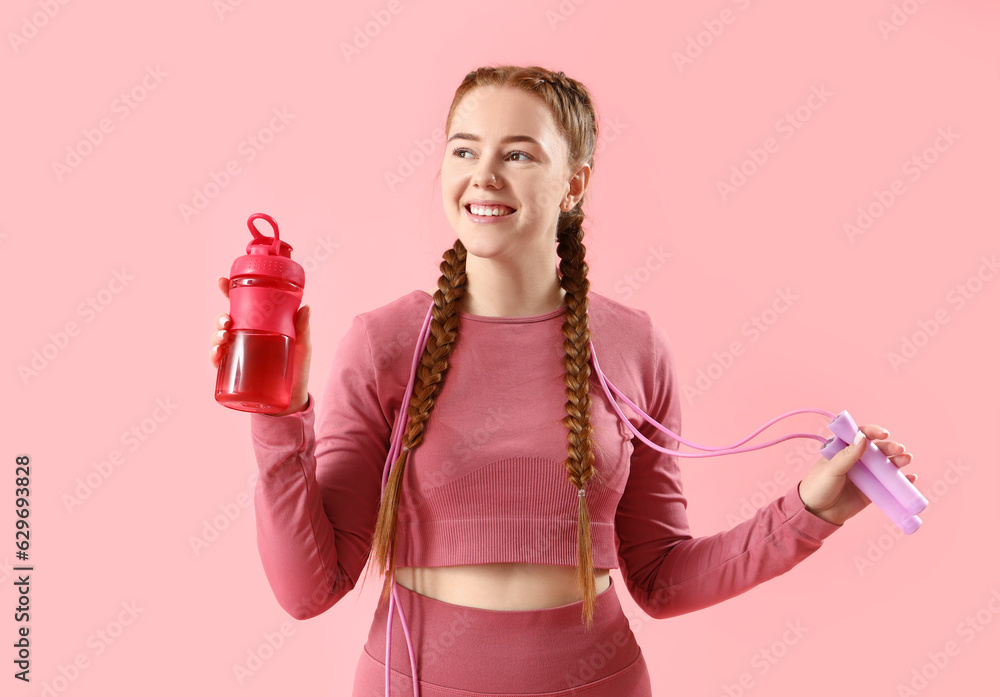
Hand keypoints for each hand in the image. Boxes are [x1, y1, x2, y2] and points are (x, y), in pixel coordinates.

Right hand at [209, 276, 311, 415]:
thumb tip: (306, 307)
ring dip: (216, 334)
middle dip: (221, 317)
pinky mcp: (235, 372)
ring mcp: (239, 354)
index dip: (229, 292)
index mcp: (259, 326)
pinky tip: (217, 353)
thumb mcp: (302, 346)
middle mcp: (246, 337)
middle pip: (226, 321)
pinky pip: (218, 362)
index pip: (241, 306)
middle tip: (227, 320)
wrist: (293, 399)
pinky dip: (214, 355)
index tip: (222, 281)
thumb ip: (302, 328)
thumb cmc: (297, 369)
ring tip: (224, 336)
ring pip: (219, 339)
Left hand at [798, 424, 915, 525]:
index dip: (872, 432)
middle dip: (889, 447)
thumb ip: (847, 455)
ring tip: (907, 459)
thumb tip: (862, 437)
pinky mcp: (871, 491)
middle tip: (900, 450)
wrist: (816, 514)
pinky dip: (901, 481)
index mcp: (842, 450)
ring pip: (885, 465)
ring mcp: (865, 476)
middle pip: (876, 450)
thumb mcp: (831, 470)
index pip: (859, 435)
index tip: (883, 434)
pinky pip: (889, 485)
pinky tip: (911, 478)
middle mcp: (856, 461)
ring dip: (897, 461)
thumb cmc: (817, 487)